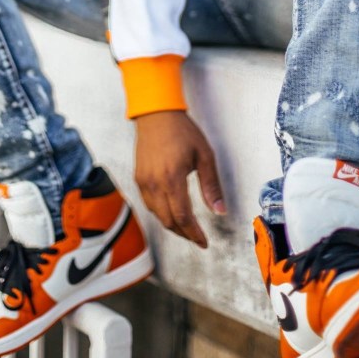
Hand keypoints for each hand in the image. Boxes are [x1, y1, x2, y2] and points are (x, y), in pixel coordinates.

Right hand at [134, 110, 225, 247]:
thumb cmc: (182, 131)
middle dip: (184, 234)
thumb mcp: (204, 155)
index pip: (183, 217)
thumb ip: (211, 185)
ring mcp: (143, 182)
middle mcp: (154, 183)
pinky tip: (171, 211)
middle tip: (198, 238)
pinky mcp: (138, 178)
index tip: (204, 242)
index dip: (194, 234)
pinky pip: (149, 204)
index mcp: (172, 178)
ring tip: (187, 228)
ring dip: (172, 225)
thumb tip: (220, 211)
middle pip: (168, 221)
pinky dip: (161, 213)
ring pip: (157, 215)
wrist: (156, 114)